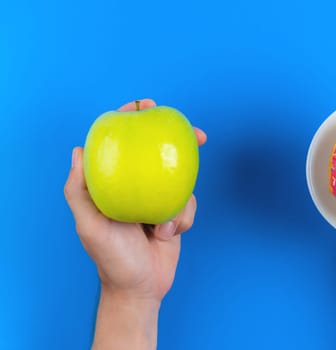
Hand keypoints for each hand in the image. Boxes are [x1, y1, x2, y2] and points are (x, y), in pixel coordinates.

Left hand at [64, 99, 206, 349]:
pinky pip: (189, 204)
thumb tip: (78, 150)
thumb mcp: (89, 225)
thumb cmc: (111, 258)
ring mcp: (157, 200)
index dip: (132, 120)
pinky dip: (184, 218)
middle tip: (195, 134)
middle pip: (158, 154)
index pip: (121, 145)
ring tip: (162, 228)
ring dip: (177, 205)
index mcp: (113, 186)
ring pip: (180, 181)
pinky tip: (169, 234)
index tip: (146, 107)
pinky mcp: (175, 213)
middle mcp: (136, 188)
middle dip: (178, 141)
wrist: (141, 288)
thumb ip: (79, 189)